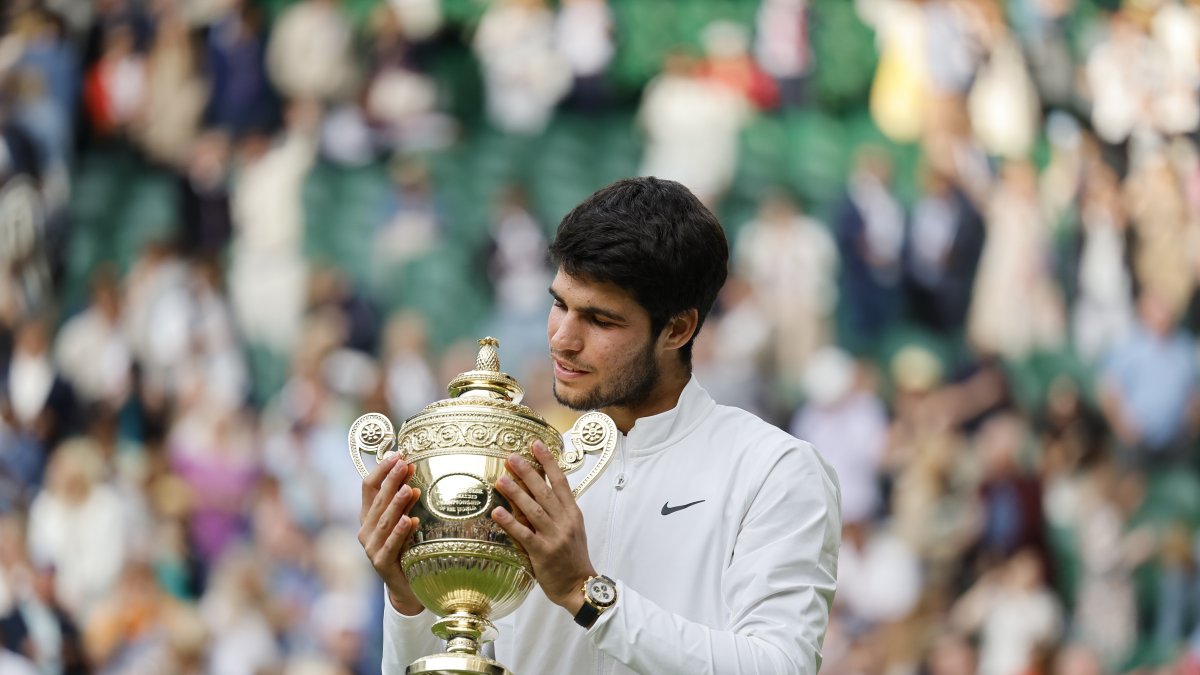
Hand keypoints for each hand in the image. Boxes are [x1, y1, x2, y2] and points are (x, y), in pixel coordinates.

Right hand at [359, 453, 423, 614]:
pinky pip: (390, 546)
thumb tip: (412, 472)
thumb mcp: (404, 521)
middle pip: (377, 500)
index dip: (381, 469)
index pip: (369, 487)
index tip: (397, 454)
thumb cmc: (407, 548)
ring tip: (408, 489)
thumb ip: (405, 500)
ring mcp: (372, 548)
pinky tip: (409, 521)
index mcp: (369, 515)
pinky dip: (399, 533)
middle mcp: (366, 530)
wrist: (407, 587)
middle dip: (391, 481)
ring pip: (383, 522)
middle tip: (404, 464)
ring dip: (396, 504)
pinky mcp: (381, 564)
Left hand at [493, 440, 594, 614]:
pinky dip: (510, 522)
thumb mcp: (572, 528)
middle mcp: (564, 522)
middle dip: (528, 472)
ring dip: (516, 493)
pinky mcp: (542, 553)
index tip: (536, 445)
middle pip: (545, 492)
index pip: (560, 482)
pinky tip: (497, 512)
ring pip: (534, 510)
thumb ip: (558, 509)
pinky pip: (524, 534)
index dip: (548, 462)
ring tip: (501, 479)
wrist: (579, 585)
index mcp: (572, 513)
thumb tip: (540, 488)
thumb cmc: (573, 557)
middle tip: (512, 457)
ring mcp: (554, 537)